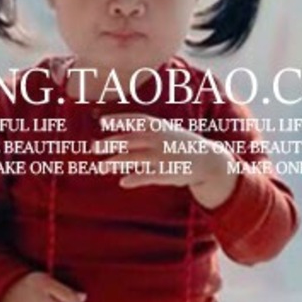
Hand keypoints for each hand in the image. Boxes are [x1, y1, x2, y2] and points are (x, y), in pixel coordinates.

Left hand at [95, 113, 237, 208]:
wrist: (208, 160)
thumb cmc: (181, 144)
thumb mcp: (167, 131)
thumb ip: (146, 130)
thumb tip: (121, 131)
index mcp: (160, 126)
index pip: (135, 120)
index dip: (119, 120)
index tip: (103, 122)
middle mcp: (159, 139)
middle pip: (129, 140)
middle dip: (109, 143)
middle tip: (93, 147)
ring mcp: (162, 156)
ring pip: (133, 158)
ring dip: (115, 162)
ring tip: (101, 167)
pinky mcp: (166, 173)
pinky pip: (146, 176)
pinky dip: (134, 179)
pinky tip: (123, 182)